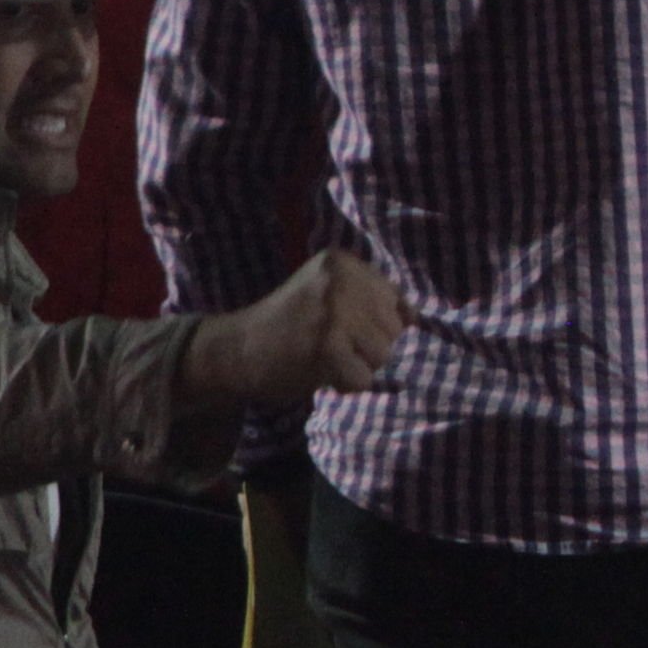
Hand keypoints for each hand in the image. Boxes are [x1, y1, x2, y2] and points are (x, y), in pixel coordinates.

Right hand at [181, 250, 410, 409]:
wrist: (232, 351)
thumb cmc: (287, 325)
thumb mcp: (326, 294)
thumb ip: (368, 297)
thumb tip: (415, 318)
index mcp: (343, 263)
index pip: (396, 302)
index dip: (375, 327)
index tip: (343, 331)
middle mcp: (341, 280)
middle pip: (393, 330)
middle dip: (369, 348)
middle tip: (330, 348)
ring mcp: (334, 311)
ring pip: (383, 355)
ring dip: (359, 367)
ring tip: (325, 359)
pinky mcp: (326, 344)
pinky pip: (363, 378)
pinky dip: (346, 384)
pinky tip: (320, 373)